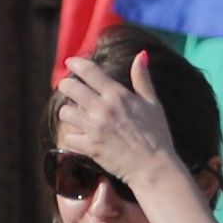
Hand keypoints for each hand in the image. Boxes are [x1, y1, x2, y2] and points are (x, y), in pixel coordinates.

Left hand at [49, 52, 187, 198]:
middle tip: (69, 88)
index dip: (76, 64)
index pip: (89, 72)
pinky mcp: (90, 147)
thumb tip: (141, 54)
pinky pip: (69, 137)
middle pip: (70, 88)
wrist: (154, 167)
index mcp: (118, 95)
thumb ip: (142, 79)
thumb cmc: (157, 134)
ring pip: (66, 112)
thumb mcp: (153, 103)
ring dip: (68, 112)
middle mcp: (103, 109)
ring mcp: (95, 128)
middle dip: (66, 86)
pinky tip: (81, 137)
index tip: (71, 62)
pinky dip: (73, 137)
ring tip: (75, 115)